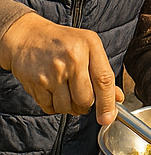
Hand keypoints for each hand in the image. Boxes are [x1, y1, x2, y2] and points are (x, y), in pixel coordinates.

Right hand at [0, 12, 118, 123]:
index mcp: (90, 46)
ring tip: (67, 94)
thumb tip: (118, 98)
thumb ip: (103, 73)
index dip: (108, 103)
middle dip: (86, 106)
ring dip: (69, 108)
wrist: (27, 36)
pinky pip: (49, 107)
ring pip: (67, 107)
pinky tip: (53, 93)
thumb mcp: (89, 48)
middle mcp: (72, 58)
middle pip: (85, 99)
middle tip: (83, 100)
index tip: (108, 118)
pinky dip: (54, 106)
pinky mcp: (36, 82)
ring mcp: (52, 72)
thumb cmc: (63, 43)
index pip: (104, 80)